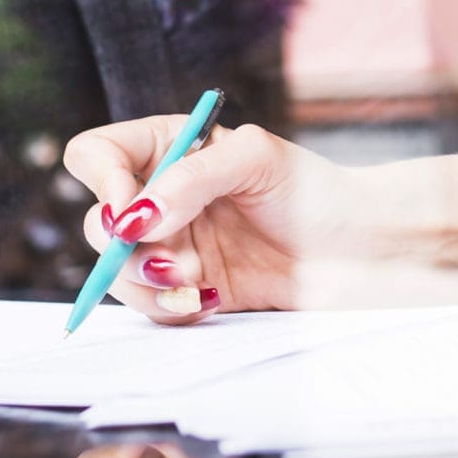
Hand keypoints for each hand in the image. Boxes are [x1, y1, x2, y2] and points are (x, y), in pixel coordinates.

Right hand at [61, 117, 358, 323]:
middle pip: (100, 222)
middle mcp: (163, 196)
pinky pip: (151, 306)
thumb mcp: (257, 161)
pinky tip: (212, 300)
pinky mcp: (188, 289)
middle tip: (179, 262)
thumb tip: (139, 213)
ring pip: (118, 271)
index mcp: (171, 148)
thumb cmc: (316, 193)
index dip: (102, 182)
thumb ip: (192, 177)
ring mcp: (173, 245)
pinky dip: (172, 309)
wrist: (359, 253)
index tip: (132, 214)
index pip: (97, 155)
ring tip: (201, 283)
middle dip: (131, 250)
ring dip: (152, 284)